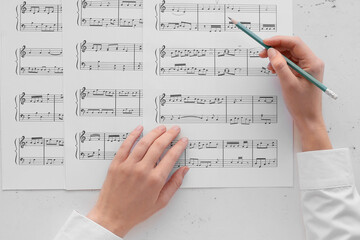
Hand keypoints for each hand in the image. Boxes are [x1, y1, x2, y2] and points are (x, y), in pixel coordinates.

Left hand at [87, 125, 188, 236]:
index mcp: (155, 180)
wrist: (112, 216)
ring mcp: (128, 165)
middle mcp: (142, 170)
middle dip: (169, 135)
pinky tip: (139, 129)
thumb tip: (183, 171)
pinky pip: (125, 145)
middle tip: (175, 130)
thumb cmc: (135, 212)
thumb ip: (174, 184)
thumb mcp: (161, 202)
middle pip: (159, 146)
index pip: (171, 157)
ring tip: (161, 128)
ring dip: (154, 133)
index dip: (179, 146)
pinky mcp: (117, 164)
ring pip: (144, 142)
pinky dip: (133, 135)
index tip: (183, 141)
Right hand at [260, 36, 331, 150]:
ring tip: (267, 63)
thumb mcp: (288, 83)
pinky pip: (289, 62)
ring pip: (289, 54)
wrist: (307, 118)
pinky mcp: (301, 72)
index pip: (295, 43)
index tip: (265, 42)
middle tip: (262, 52)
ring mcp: (307, 67)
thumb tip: (272, 52)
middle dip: (276, 48)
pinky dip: (279, 63)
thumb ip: (280, 66)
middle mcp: (312, 62)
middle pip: (292, 47)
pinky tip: (273, 68)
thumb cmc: (302, 104)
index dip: (279, 41)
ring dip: (277, 56)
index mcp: (313, 62)